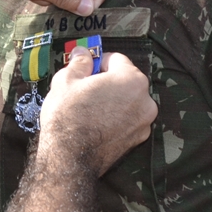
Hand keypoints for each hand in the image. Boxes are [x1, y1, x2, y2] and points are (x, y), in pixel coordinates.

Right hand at [41, 48, 157, 175]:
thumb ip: (79, 63)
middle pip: (125, 80)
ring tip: (89, 107)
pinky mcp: (137, 139)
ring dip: (112, 99)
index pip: (116, 59)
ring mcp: (143, 122)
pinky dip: (116, 117)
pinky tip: (96, 122)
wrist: (70, 158)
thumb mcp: (66, 80)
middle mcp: (144, 100)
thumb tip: (82, 53)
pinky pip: (128, 119)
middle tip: (84, 88)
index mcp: (131, 79)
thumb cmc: (68, 116)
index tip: (86, 68)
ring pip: (127, 101)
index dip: (97, 62)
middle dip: (107, 81)